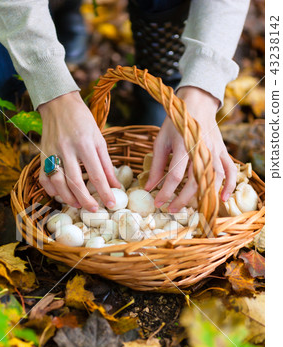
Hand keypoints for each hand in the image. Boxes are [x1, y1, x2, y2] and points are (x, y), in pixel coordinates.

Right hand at [38, 91, 119, 211]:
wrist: (59, 104)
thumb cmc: (83, 121)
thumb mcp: (99, 139)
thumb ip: (106, 164)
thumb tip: (115, 185)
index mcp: (85, 144)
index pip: (96, 174)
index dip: (104, 191)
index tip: (111, 204)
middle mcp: (67, 149)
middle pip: (75, 182)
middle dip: (85, 200)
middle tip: (93, 210)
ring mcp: (52, 151)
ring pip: (58, 182)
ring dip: (67, 197)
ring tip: (77, 204)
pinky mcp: (42, 153)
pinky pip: (44, 177)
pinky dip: (51, 189)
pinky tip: (60, 195)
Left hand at [144, 86, 236, 212]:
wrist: (197, 104)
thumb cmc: (175, 123)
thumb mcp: (161, 141)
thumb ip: (156, 166)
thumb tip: (149, 188)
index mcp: (183, 145)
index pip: (175, 175)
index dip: (166, 192)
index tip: (157, 203)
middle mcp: (201, 149)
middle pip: (195, 181)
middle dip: (182, 200)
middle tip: (170, 209)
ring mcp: (215, 151)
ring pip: (213, 179)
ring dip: (203, 196)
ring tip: (192, 209)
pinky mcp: (223, 152)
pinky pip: (230, 171)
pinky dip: (229, 186)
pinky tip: (223, 199)